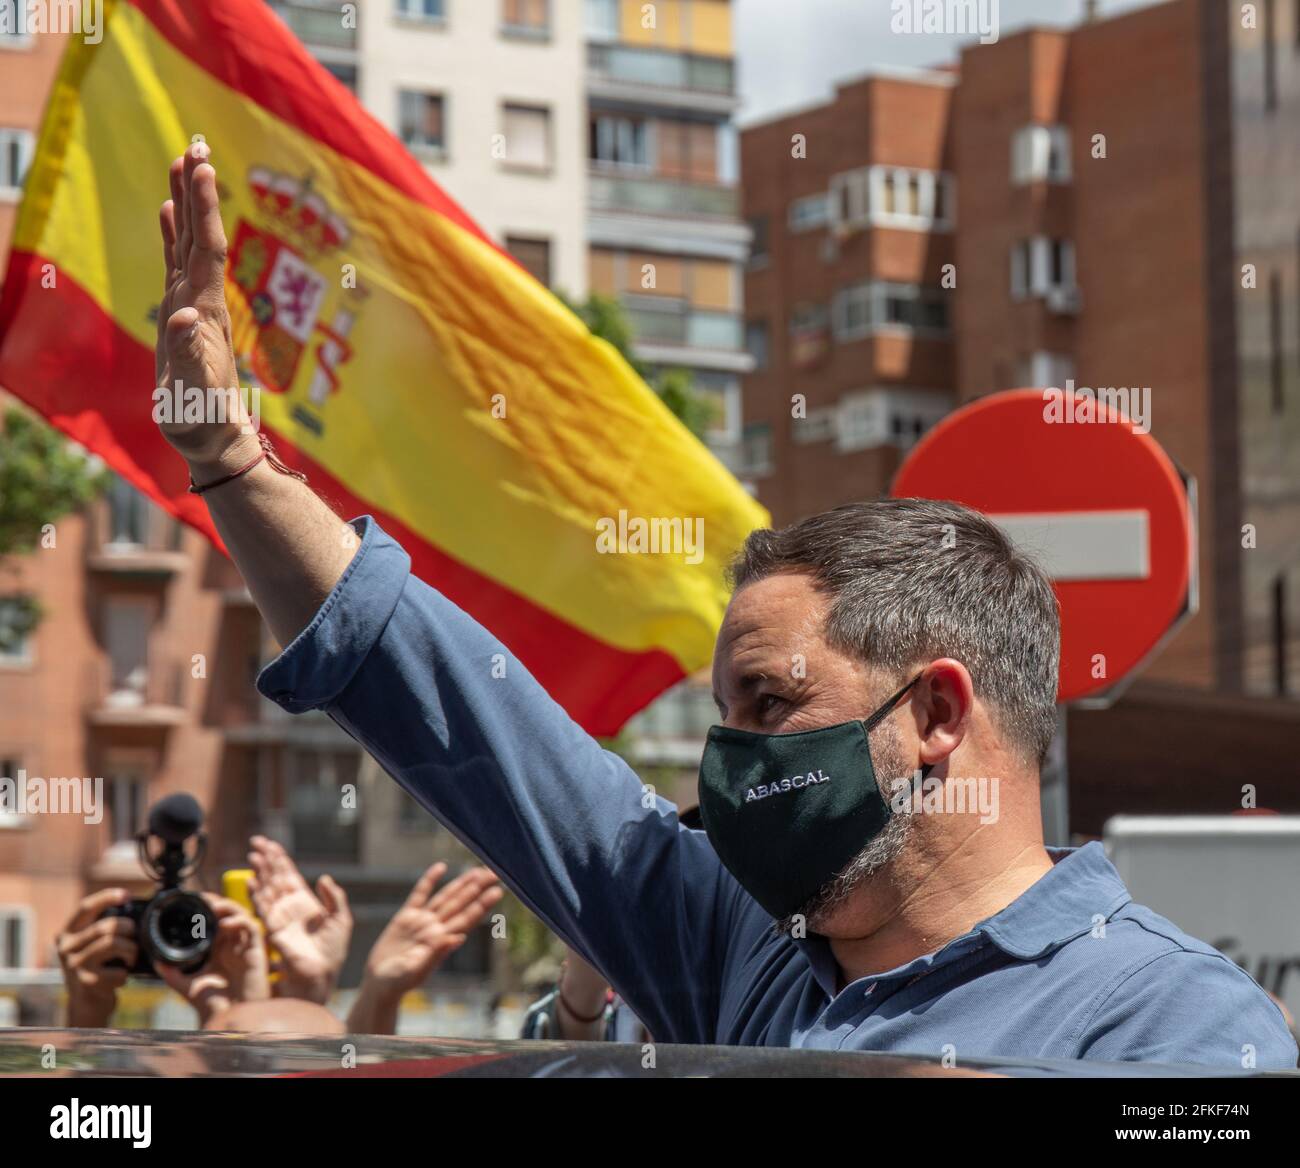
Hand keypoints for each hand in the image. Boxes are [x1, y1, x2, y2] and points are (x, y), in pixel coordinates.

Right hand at [57, 888, 136, 1027]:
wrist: (86, 1005)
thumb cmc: (96, 969)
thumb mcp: (90, 946)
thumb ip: (102, 928)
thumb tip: (131, 906)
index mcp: (68, 933)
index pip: (85, 907)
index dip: (106, 897)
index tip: (126, 895)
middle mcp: (66, 948)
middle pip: (105, 926)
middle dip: (128, 928)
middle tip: (134, 937)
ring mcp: (75, 966)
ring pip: (113, 944)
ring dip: (131, 950)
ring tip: (131, 958)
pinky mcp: (86, 983)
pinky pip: (118, 970)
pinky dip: (126, 974)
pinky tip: (121, 978)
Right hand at [156, 143, 257, 473]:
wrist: (213, 437)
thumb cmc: (201, 419)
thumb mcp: (192, 391)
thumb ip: (187, 356)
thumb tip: (183, 318)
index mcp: (203, 311)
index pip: (205, 249)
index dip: (203, 208)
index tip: (201, 167)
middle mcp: (201, 300)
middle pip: (199, 236)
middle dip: (196, 191)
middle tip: (194, 144)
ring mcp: (192, 305)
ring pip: (187, 244)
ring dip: (185, 204)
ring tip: (182, 162)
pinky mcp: (182, 315)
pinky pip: (175, 263)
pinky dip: (170, 233)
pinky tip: (165, 211)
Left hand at [156, 895, 270, 1027]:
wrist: (228, 1018)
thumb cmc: (213, 1004)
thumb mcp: (188, 985)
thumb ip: (172, 974)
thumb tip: (155, 963)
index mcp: (218, 949)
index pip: (215, 920)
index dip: (207, 908)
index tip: (192, 901)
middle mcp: (232, 944)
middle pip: (229, 913)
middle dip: (217, 902)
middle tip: (202, 899)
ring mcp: (244, 946)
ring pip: (241, 915)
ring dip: (229, 907)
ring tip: (213, 906)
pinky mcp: (256, 951)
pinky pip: (252, 928)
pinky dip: (239, 921)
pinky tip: (225, 924)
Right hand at [248, 836, 351, 1003]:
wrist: (323, 973)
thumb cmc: (333, 950)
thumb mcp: (341, 918)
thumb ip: (335, 897)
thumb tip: (324, 877)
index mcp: (305, 901)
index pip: (289, 875)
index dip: (280, 859)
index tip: (271, 844)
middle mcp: (289, 906)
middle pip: (274, 877)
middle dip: (266, 860)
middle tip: (256, 843)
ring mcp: (280, 916)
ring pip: (267, 888)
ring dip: (260, 872)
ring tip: (254, 856)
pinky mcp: (274, 929)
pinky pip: (262, 908)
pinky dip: (256, 894)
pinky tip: (252, 881)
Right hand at [348, 864, 501, 1034]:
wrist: (380, 984)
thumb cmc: (398, 983)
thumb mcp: (415, 971)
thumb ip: (436, 954)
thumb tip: (459, 938)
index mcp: (441, 941)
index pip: (466, 919)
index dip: (481, 905)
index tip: (497, 891)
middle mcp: (435, 928)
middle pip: (460, 904)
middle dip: (477, 889)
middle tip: (495, 873)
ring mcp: (421, 921)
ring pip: (445, 897)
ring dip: (461, 884)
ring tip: (477, 871)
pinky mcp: (405, 917)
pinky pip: (420, 894)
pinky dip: (430, 880)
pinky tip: (441, 867)